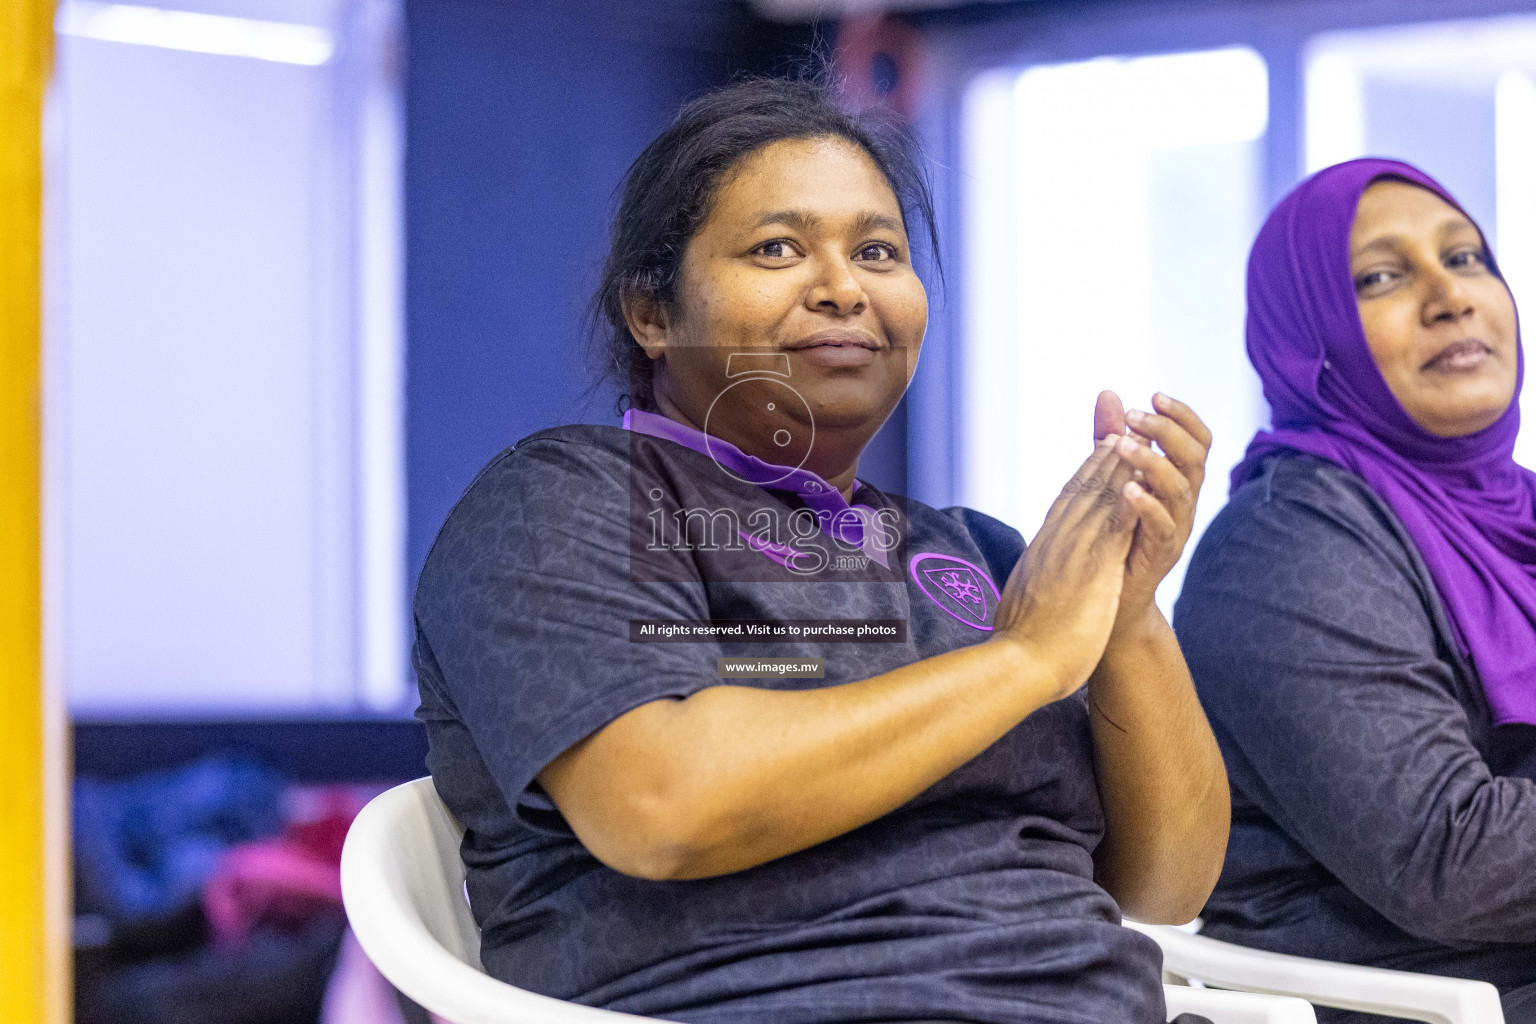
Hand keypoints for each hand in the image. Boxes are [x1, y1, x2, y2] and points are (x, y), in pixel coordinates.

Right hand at [992, 436, 1139, 699]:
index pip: (1067, 502)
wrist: (1019, 663)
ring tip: (1135, 437)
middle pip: (1082, 489)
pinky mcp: (1092, 563)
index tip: (1101, 450)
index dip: (1085, 472)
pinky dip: (1127, 494)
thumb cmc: (1020, 645)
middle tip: (1121, 426)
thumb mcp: (1025, 604)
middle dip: (1103, 456)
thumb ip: (1030, 588)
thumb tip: (1025, 589)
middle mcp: (1056, 540)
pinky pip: (1114, 519)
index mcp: (1043, 549)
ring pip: (1098, 497)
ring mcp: (1073, 549)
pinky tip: (1141, 476)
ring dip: (1118, 465)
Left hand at [1092, 391, 1210, 623]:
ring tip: (1123, 445)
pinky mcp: (1161, 554)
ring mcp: (1176, 528)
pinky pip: (1164, 527)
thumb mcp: (1110, 476)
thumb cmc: (1112, 529)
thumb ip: (1112, 437)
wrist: (1107, 595)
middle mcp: (1184, 502)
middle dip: (1167, 432)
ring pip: (1181, 489)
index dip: (1182, 416)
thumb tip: (1109, 393)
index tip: (1154, 396)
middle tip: (1135, 417)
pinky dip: (1147, 505)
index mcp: (1177, 480)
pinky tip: (1127, 488)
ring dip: (1153, 462)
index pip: (1197, 440)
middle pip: (1195, 458)